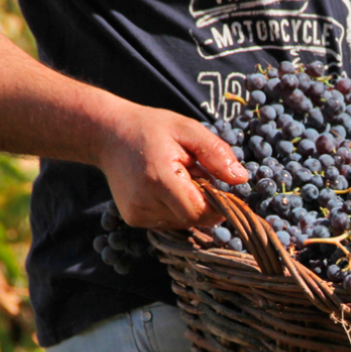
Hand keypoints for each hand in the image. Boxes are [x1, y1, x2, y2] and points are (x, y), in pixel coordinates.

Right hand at [96, 103, 248, 229]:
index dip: (217, 204)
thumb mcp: (188, 129)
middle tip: (196, 174)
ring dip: (190, 204)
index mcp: (159, 179)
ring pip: (182, 223)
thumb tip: (241, 179)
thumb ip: (216, 153)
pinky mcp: (134, 219)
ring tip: (177, 177)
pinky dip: (175, 208)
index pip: (200, 211)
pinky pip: (168, 222)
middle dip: (204, 202)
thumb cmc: (151, 129)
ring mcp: (136, 214)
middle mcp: (144, 202)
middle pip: (193, 219)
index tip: (221, 186)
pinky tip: (165, 187)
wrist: (109, 135)